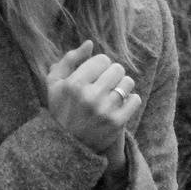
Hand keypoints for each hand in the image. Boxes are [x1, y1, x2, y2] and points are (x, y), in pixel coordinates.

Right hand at [46, 41, 140, 155]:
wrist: (68, 145)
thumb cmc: (62, 109)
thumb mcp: (55, 84)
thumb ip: (69, 59)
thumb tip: (89, 43)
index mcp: (74, 83)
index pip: (102, 59)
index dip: (101, 65)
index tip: (96, 75)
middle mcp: (89, 96)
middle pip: (117, 69)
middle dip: (113, 75)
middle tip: (106, 84)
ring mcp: (105, 110)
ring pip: (128, 82)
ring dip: (123, 86)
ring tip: (113, 94)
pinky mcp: (117, 123)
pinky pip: (135, 99)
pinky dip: (131, 100)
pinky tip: (121, 105)